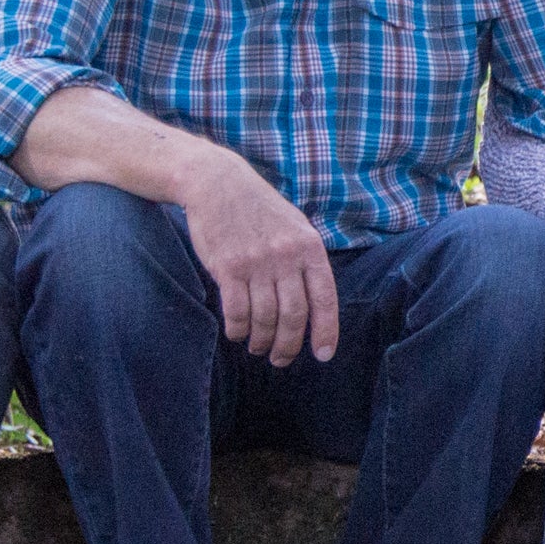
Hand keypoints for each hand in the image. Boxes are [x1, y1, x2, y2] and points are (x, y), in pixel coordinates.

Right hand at [175, 145, 338, 365]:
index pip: (325, 299)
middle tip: (281, 360)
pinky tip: (238, 334)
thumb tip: (317, 306)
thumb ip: (307, 261)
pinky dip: (238, 330)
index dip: (326, 331)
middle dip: (288, 346)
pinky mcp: (228, 267)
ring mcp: (257, 262)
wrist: (218, 183)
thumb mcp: (295, 226)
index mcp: (309, 247)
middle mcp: (286, 256)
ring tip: (259, 349)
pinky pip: (237, 312)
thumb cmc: (260, 209)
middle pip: (293, 316)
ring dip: (262, 342)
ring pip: (265, 318)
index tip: (323, 355)